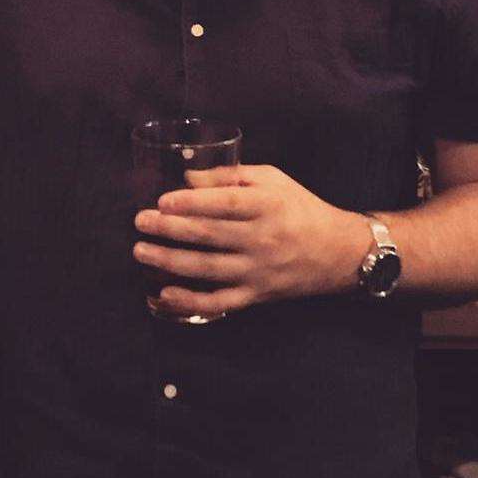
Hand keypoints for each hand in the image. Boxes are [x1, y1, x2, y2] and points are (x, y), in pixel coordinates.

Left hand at [132, 163, 372, 316]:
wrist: (338, 252)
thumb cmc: (299, 208)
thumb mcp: (273, 180)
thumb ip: (231, 175)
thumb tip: (188, 177)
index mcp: (267, 205)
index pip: (224, 203)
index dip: (191, 202)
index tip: (162, 200)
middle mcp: (262, 239)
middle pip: (209, 234)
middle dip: (169, 229)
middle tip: (140, 222)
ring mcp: (258, 270)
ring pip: (207, 268)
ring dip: (169, 261)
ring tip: (141, 251)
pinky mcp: (256, 295)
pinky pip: (219, 301)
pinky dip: (191, 301)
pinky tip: (164, 294)